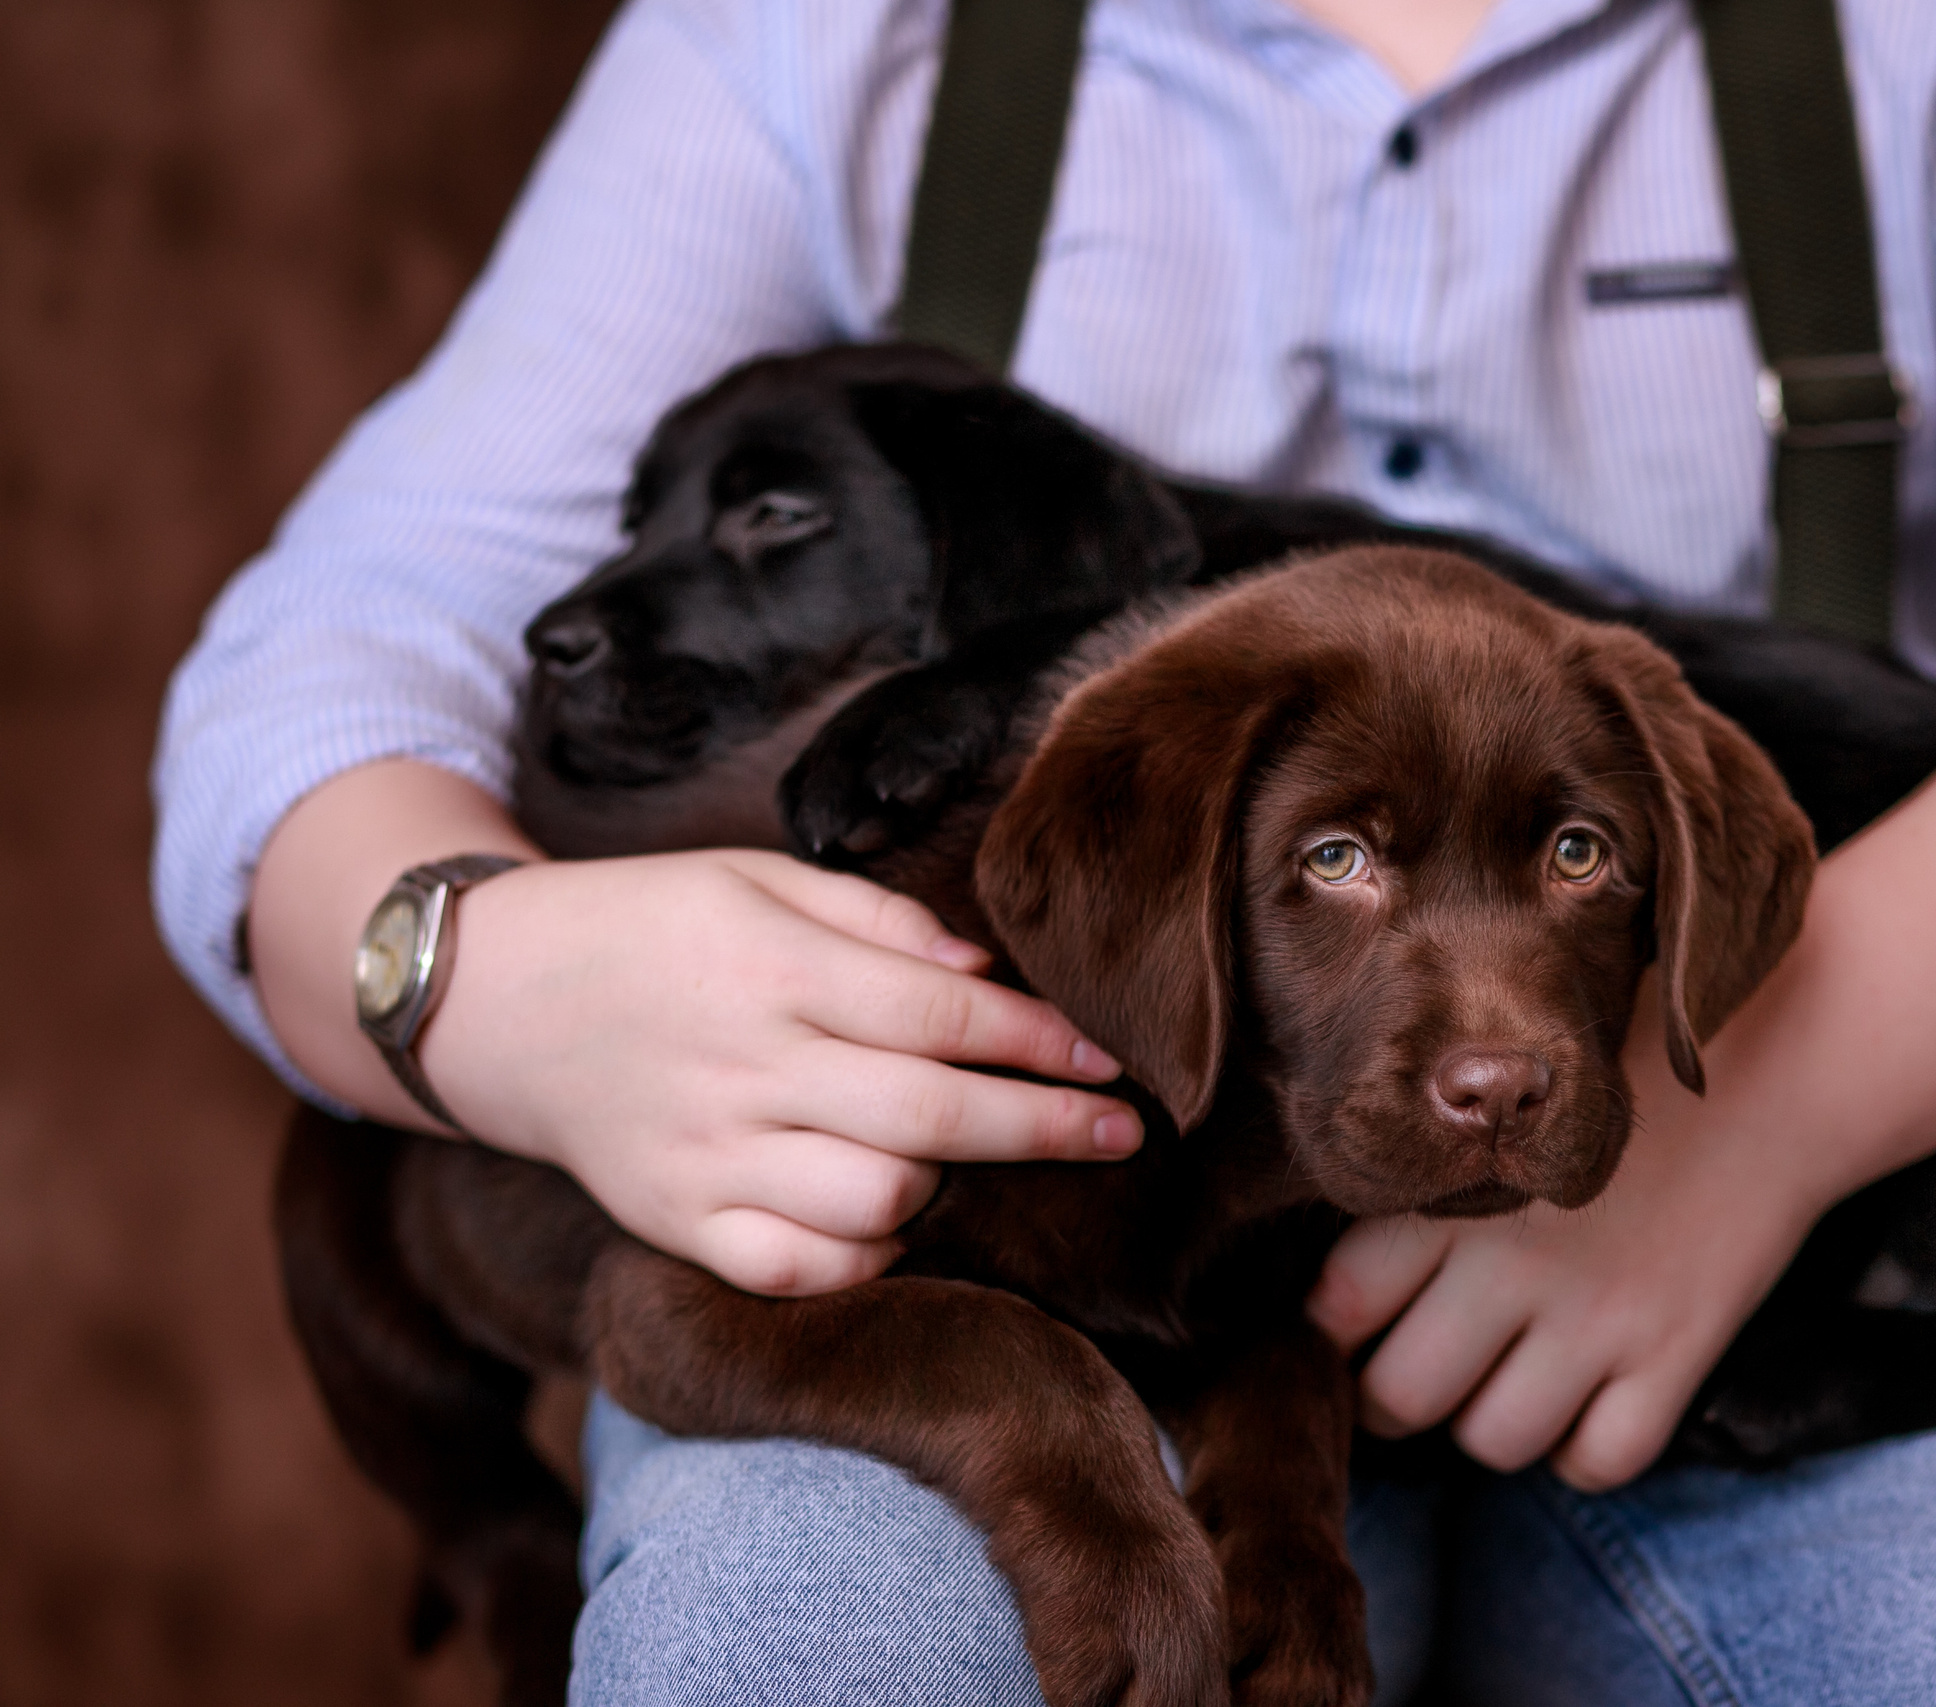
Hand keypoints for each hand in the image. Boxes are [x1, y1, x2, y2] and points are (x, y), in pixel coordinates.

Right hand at [421, 848, 1140, 1295]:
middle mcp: (741, 1063)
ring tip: (964, 1154)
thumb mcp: (755, 874)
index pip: (941, 1013)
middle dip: (1046, 1130)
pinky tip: (887, 1212)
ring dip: (947, 1183)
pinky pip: (798, 1269)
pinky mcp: (672, 1223)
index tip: (1111, 1060)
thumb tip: (985, 967)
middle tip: (1125, 1135)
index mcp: (771, 962)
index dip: (1040, 1042)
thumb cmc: (650, 924)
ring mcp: (704, 1153)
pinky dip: (864, 1252)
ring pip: (875, 1198)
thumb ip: (877, 918)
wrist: (493, 998)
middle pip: (930, 1115)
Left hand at [1306, 969, 1828, 1491]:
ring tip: (1508, 1376)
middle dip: (1396, 1397)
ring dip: (1491, 1423)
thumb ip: (1424, 1166)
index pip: (1338, 1309)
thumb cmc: (1620, 1068)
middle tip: (1420, 1368)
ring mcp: (1599, 1317)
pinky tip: (1588, 1399)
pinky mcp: (1677, 1353)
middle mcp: (1515, 1263)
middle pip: (1401, 1396)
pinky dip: (1583, 1448)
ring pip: (1493, 1441)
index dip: (1334, 1331)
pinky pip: (1598, 1461)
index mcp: (1454, 1193)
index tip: (1356, 1322)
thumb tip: (1336, 1246)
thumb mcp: (1502, 1098)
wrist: (1777, 1064)